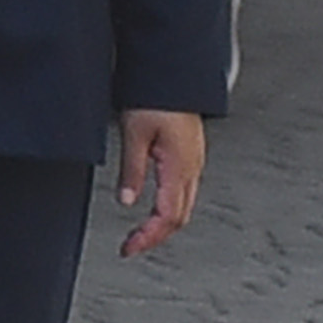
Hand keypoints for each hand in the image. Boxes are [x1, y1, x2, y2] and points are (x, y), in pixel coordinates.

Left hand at [111, 109, 204, 255]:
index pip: (167, 217)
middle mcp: (192, 168)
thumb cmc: (157, 96)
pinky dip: (170, 207)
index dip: (147, 238)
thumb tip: (127, 201)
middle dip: (155, 237)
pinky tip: (156, 206)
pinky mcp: (191, 154)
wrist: (174, 74)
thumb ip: (132, 171)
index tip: (129, 248)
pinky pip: (185, 190)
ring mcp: (195, 161)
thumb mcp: (134, 134)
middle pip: (179, 218)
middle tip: (132, 245)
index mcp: (180, 167)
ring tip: (141, 231)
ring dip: (163, 224)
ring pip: (184, 206)